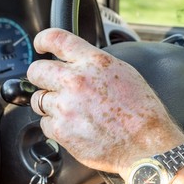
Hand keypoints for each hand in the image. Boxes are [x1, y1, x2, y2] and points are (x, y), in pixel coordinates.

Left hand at [27, 28, 183, 177]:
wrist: (146, 144)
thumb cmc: (142, 112)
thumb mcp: (124, 74)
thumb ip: (96, 65)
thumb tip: (79, 64)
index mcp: (94, 62)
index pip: (56, 39)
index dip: (43, 39)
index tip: (40, 45)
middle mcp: (76, 81)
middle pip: (36, 71)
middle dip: (41, 77)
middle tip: (51, 84)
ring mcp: (66, 107)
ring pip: (39, 100)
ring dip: (50, 104)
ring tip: (71, 112)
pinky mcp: (61, 131)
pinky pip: (45, 124)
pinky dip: (56, 126)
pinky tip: (75, 127)